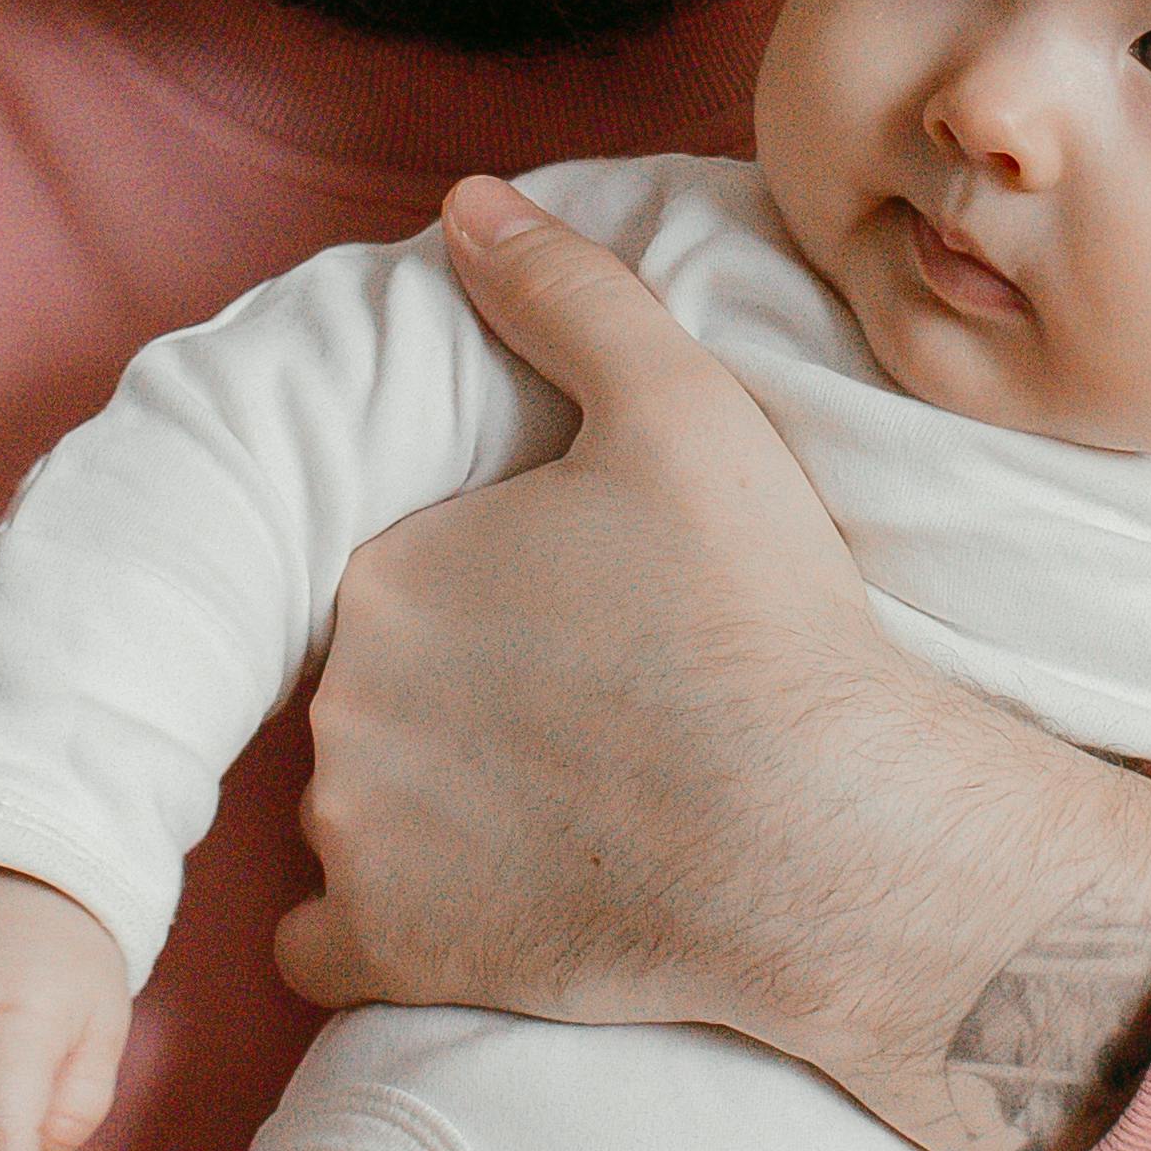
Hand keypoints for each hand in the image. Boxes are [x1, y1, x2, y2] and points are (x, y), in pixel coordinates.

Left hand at [281, 178, 1150, 1150]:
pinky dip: (375, 923)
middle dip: (450, 692)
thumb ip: (564, 292)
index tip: (576, 615)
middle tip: (579, 709)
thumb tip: (465, 201)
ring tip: (553, 802)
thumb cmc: (761, 620)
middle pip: (375, 683)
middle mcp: (342, 700)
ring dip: (420, 799)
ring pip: (353, 798)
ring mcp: (357, 835)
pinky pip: (321, 942)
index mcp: (388, 569)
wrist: (829, 833)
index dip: (485, 589)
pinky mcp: (392, 950)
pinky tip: (464, 897)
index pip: (399, 572)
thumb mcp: (682, 410)